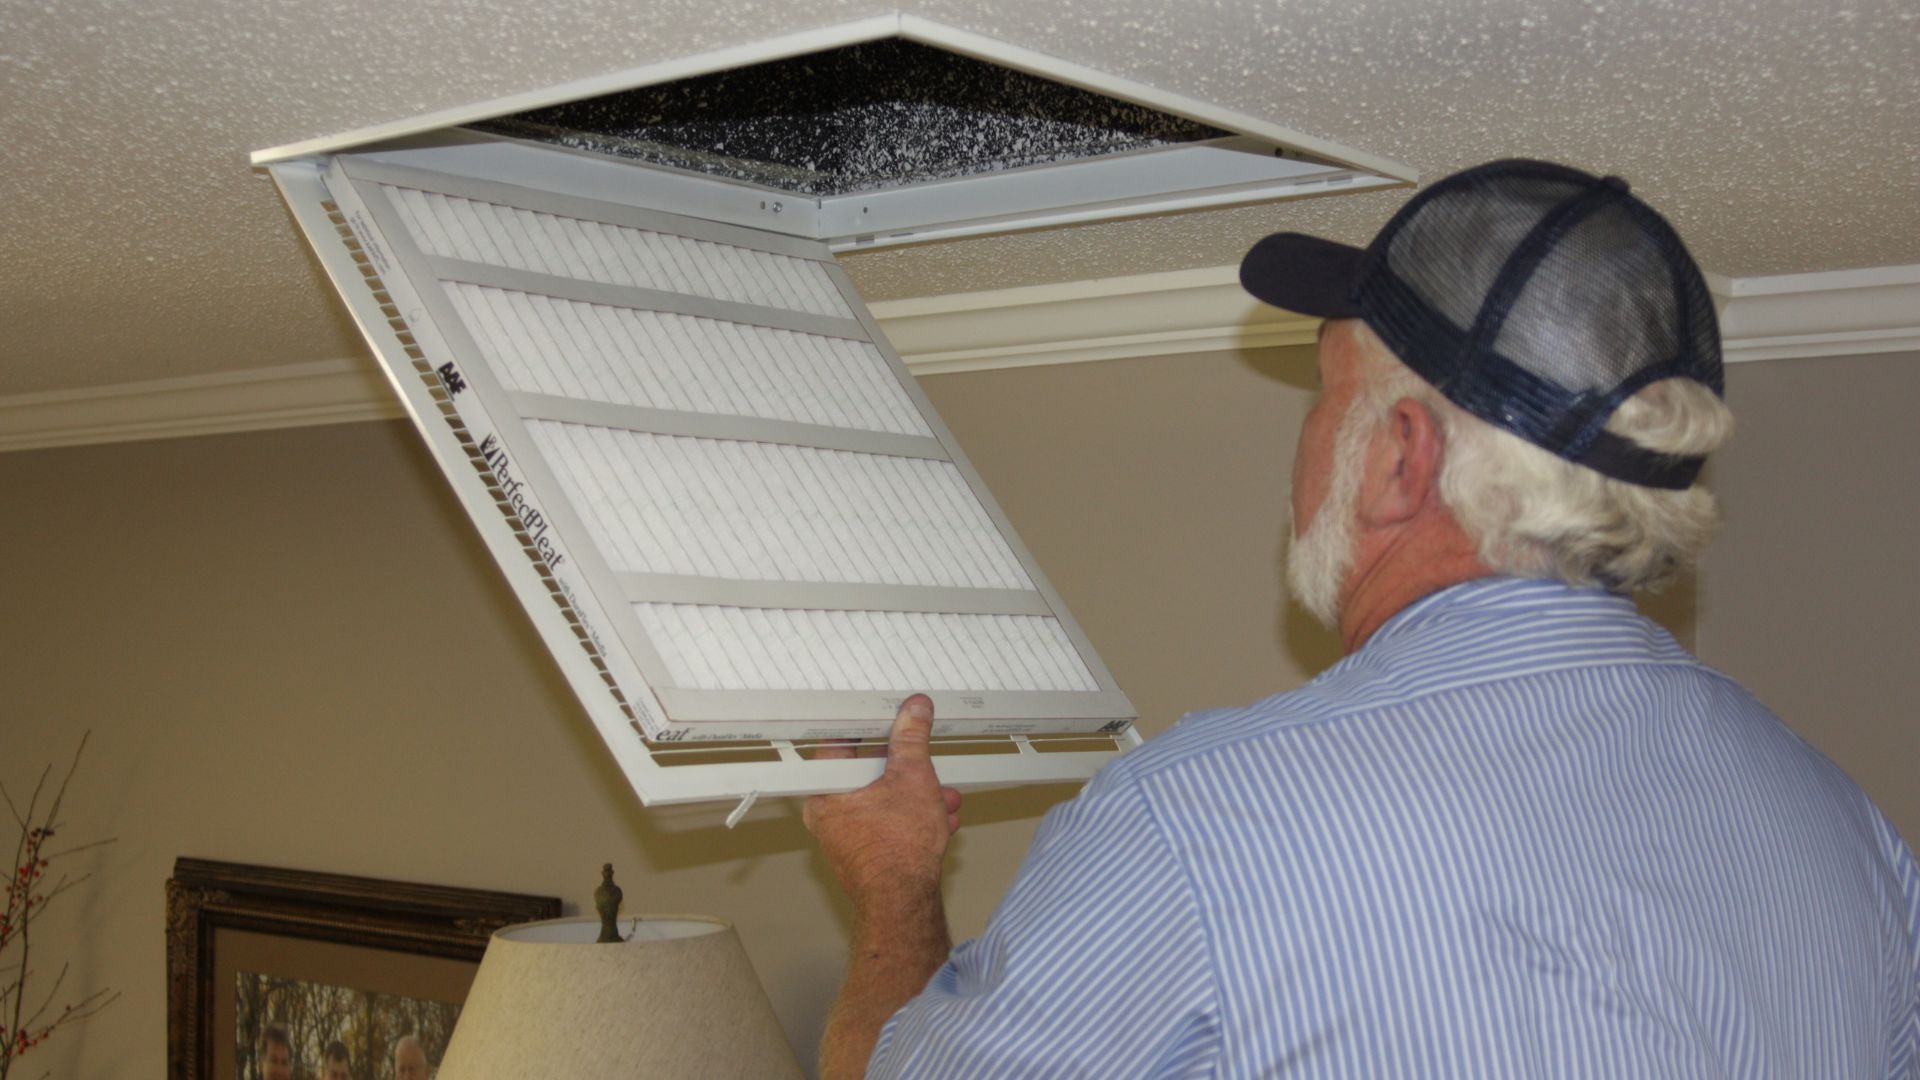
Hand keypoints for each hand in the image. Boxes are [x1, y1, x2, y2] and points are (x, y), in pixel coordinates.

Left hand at [804, 694, 963, 902]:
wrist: (903, 903)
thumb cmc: (898, 851)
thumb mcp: (912, 777)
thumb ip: (912, 739)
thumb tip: (914, 711)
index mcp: (827, 788)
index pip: (840, 741)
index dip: (868, 726)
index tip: (888, 719)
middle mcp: (827, 811)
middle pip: (866, 771)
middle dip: (905, 768)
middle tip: (923, 762)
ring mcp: (843, 834)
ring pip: (880, 799)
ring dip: (915, 795)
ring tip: (943, 798)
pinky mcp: (861, 852)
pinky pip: (884, 822)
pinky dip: (910, 818)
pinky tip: (938, 819)